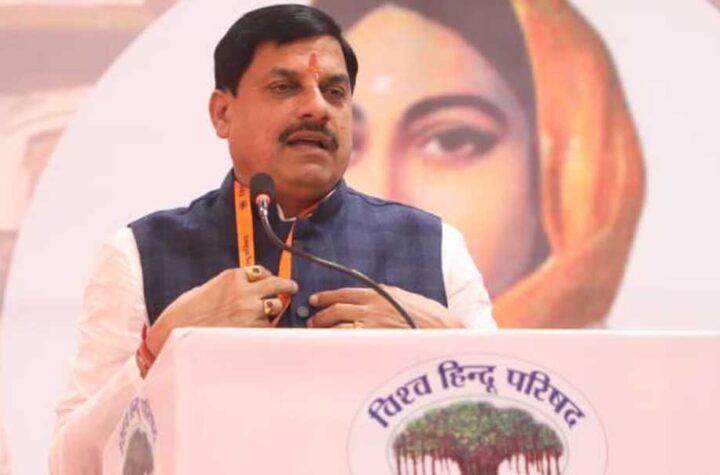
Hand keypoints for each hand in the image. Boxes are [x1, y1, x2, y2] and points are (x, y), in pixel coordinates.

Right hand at [146, 265, 296, 353]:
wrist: (175, 331)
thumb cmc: (185, 311)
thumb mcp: (207, 288)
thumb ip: (228, 287)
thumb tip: (240, 290)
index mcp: (232, 277)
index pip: (261, 272)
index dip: (267, 277)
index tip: (270, 280)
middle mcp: (245, 291)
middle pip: (276, 285)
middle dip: (286, 286)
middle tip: (291, 287)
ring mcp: (250, 310)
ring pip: (274, 307)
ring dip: (274, 309)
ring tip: (273, 312)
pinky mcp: (250, 329)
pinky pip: (267, 326)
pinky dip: (265, 326)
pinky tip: (259, 327)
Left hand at [307, 286, 463, 328]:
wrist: (440, 329)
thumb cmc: (425, 314)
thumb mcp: (402, 295)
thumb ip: (383, 295)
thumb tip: (367, 296)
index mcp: (377, 293)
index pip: (343, 293)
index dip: (325, 297)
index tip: (314, 300)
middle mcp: (371, 308)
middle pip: (336, 310)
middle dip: (319, 315)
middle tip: (311, 319)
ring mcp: (371, 325)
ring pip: (338, 325)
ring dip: (323, 329)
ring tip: (317, 332)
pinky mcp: (374, 340)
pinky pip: (348, 340)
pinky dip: (335, 341)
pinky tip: (329, 344)